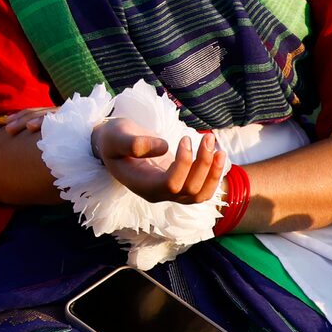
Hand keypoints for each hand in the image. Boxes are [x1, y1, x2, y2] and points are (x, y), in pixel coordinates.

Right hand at [94, 120, 227, 203]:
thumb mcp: (116, 136)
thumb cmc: (113, 139)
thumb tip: (164, 147)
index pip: (171, 185)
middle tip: (207, 137)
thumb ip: (134, 143)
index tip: (184, 139)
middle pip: (190, 190)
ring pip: (200, 195)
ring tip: (218, 148)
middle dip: (203, 164)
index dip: (184, 164)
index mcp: (142, 185)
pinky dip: (214, 175)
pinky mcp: (179, 184)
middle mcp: (158, 193)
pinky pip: (202, 189)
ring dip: (213, 173)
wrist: (113, 145)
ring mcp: (169, 192)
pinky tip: (218, 156)